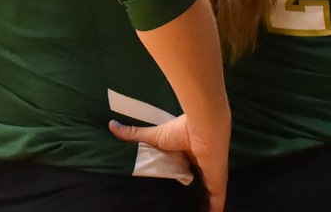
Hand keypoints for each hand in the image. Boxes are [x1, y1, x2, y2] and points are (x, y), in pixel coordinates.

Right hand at [111, 115, 227, 211]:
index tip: (172, 190)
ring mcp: (210, 176)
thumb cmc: (180, 130)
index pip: (185, 172)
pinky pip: (218, 201)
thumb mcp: (154, 137)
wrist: (203, 127)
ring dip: (202, 205)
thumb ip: (135, 135)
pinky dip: (215, 210)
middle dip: (192, 197)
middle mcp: (201, 166)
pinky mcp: (217, 183)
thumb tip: (112, 126)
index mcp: (188, 156)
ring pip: (208, 195)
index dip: (181, 180)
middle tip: (181, 207)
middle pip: (197, 186)